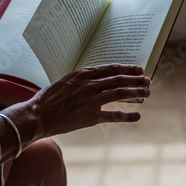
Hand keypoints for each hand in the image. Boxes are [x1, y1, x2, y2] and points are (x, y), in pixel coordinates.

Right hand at [26, 64, 150, 138]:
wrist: (38, 115)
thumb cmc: (48, 98)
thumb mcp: (65, 81)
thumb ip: (82, 79)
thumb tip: (96, 78)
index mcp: (82, 74)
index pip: (111, 69)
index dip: (127, 68)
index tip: (138, 69)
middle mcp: (89, 85)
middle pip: (119, 79)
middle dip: (136, 79)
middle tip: (147, 81)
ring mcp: (91, 100)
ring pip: (120, 93)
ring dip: (136, 92)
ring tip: (147, 93)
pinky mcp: (91, 117)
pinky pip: (113, 115)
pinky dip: (127, 115)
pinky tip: (137, 115)